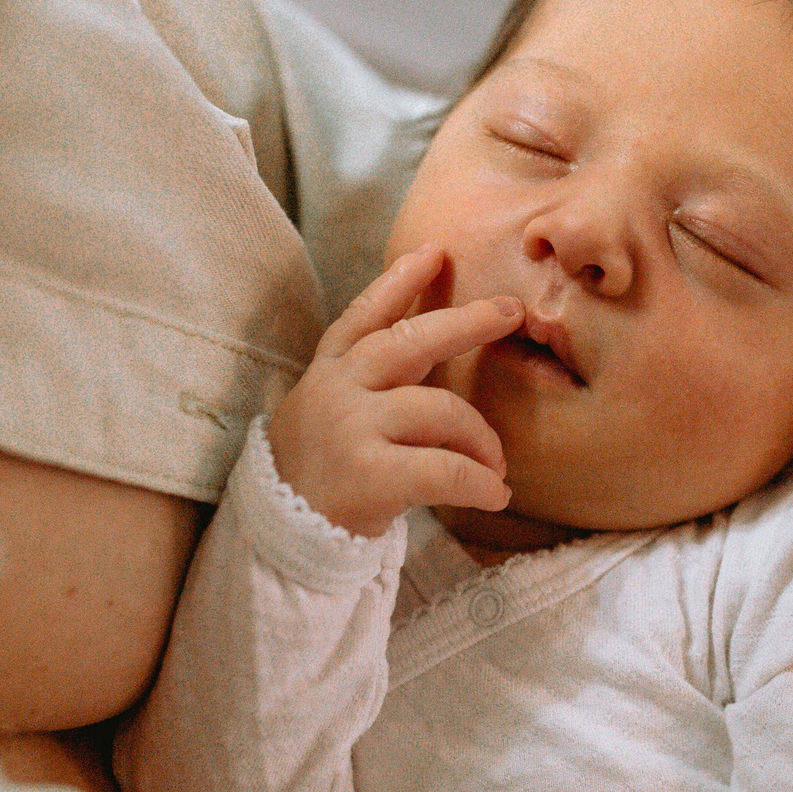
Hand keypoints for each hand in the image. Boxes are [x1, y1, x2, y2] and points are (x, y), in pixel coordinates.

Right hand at [267, 248, 522, 537]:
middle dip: (467, 322)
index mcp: (329, 371)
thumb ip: (368, 379)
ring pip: (442, 411)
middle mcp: (339, 389)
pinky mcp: (370, 474)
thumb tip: (432, 344)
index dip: (400, 281)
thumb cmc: (319, 474)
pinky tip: (496, 495)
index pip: (365, 314)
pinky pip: (446, 469)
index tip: (436, 253)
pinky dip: (480, 482)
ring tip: (498, 466)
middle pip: (412, 342)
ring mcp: (353, 428)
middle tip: (512, 312)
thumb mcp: (327, 412)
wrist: (281, 538)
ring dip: (482, 439)